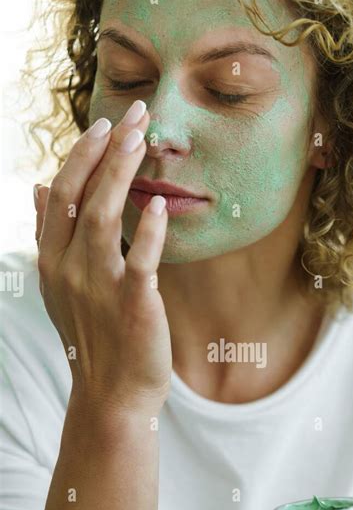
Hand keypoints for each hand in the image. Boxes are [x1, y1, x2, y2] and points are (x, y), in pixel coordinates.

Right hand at [34, 99, 171, 410]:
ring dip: (121, 174)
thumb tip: (35, 188)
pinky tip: (160, 206)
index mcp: (52, 262)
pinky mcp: (133, 306)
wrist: (111, 395)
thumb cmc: (94, 337)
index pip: (59, 195)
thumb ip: (50, 236)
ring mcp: (98, 288)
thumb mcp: (60, 286)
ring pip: (104, 218)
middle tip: (133, 114)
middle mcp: (69, 269)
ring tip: (143, 138)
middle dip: (104, 151)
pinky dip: (150, 233)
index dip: (80, 156)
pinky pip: (139, 262)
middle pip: (79, 197)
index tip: (104, 126)